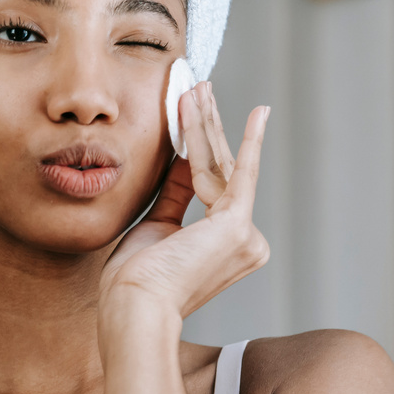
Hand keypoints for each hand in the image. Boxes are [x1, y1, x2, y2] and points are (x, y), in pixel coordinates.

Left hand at [99, 82, 270, 321]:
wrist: (133, 307)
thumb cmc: (136, 280)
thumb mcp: (157, 225)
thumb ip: (177, 192)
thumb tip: (188, 157)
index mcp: (227, 247)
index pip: (214, 186)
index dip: (201, 147)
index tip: (195, 116)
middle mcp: (247, 243)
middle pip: (222, 171)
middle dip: (207, 127)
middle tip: (200, 89)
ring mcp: (247, 236)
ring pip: (223, 166)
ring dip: (207, 123)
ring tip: (198, 87)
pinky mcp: (238, 226)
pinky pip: (240, 171)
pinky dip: (248, 140)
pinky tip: (259, 114)